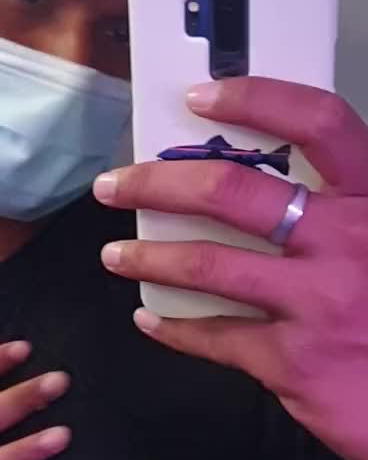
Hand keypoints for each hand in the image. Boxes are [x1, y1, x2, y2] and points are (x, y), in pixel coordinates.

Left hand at [94, 78, 367, 459]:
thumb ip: (347, 211)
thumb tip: (274, 187)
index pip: (318, 123)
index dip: (256, 98)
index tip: (201, 96)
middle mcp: (347, 242)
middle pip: (233, 190)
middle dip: (158, 183)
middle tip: (116, 186)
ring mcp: (317, 303)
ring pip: (206, 263)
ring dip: (148, 256)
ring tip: (115, 254)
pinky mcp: (294, 362)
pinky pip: (216, 338)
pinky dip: (175, 329)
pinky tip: (153, 321)